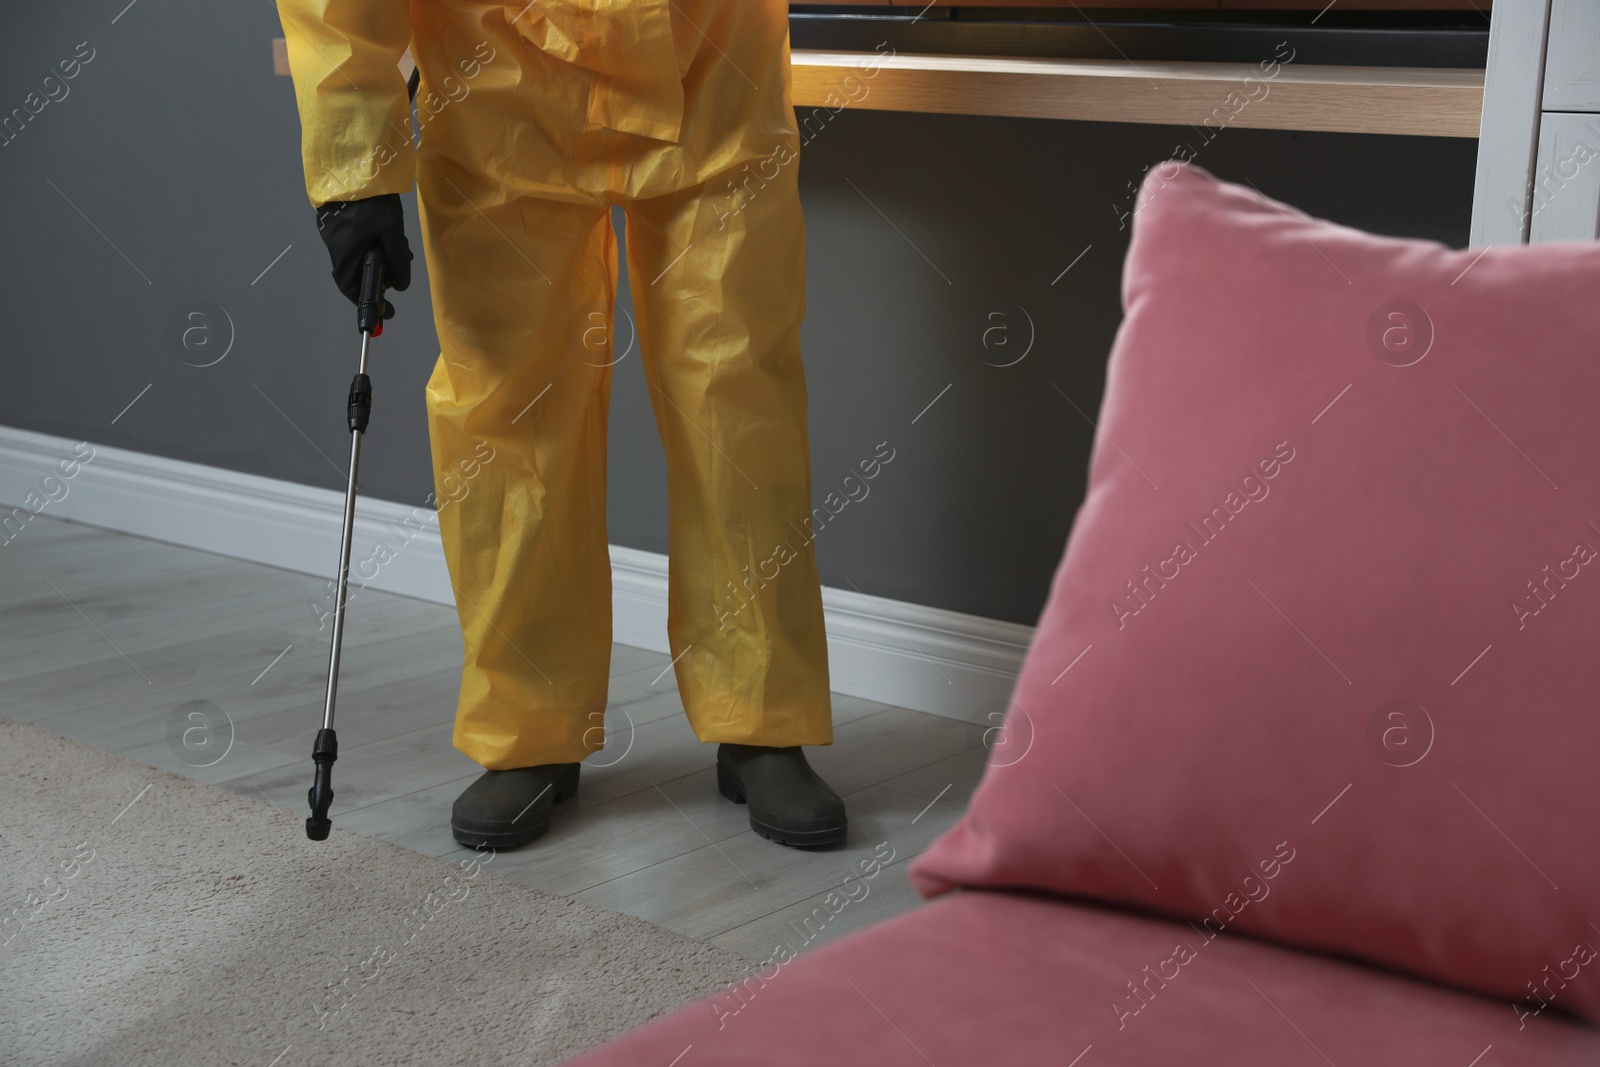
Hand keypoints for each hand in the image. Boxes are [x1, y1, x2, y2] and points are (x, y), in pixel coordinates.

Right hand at [315, 193, 412, 318]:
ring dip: (380, 257)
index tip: (385, 312)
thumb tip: (400, 286)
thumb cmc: (373, 202)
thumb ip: (398, 261)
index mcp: (346, 254)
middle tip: (398, 274)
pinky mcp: (339, 220)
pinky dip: (374, 244)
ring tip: (401, 249)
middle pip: (357, 273)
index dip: (368, 303)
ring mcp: (335, 232)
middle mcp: (336, 247)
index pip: (352, 288)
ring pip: (360, 255)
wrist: (354, 166)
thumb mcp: (393, 233)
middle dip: (380, 277)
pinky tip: (390, 234)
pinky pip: (357, 241)